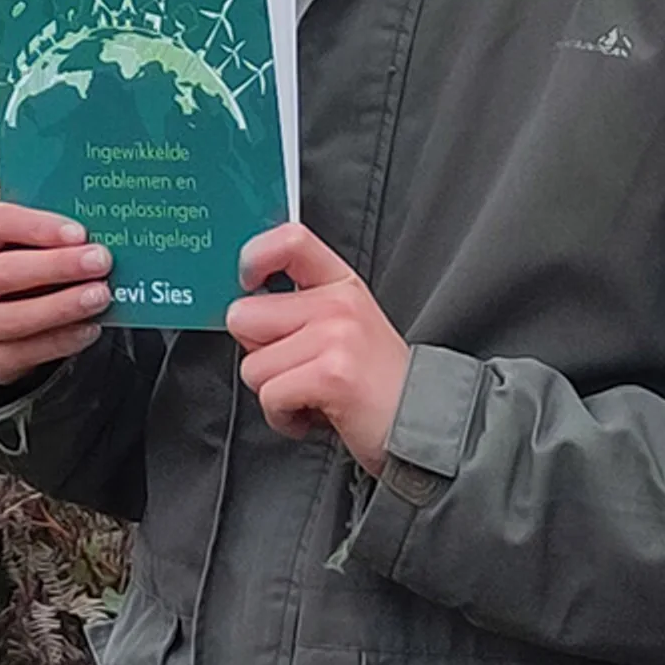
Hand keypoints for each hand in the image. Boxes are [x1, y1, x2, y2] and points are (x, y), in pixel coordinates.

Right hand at [0, 202, 115, 388]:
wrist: (0, 318)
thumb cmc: (24, 265)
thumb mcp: (31, 244)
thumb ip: (55, 236)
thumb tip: (103, 233)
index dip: (37, 226)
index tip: (80, 233)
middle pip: (2, 272)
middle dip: (56, 266)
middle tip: (100, 262)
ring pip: (12, 318)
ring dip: (62, 307)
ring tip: (101, 296)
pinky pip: (23, 353)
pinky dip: (61, 340)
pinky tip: (90, 328)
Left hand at [224, 223, 411, 476]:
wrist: (421, 425)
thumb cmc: (374, 385)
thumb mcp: (345, 328)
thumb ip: (299, 308)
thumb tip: (242, 311)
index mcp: (341, 284)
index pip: (289, 239)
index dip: (254, 257)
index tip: (249, 283)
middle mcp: (339, 302)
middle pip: (245, 316)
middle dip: (258, 353)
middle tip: (295, 368)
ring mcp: (337, 336)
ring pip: (253, 365)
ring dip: (273, 392)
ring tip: (310, 394)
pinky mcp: (331, 374)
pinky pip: (270, 395)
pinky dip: (283, 417)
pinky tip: (313, 413)